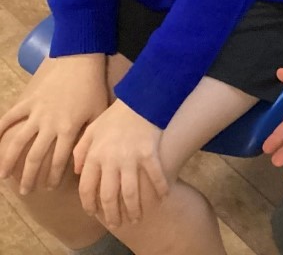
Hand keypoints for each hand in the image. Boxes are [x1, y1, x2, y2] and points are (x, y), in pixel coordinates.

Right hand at [0, 54, 107, 193]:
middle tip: (26, 191)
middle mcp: (49, 125)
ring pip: (17, 142)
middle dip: (29, 177)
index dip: (52, 177)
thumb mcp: (98, 114)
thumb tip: (79, 165)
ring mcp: (36, 113)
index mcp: (68, 130)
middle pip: (35, 157)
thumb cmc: (93, 88)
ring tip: (3, 176)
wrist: (80, 62)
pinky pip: (10, 117)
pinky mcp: (28, 102)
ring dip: (8, 161)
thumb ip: (88, 139)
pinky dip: (0, 129)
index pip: (58, 161)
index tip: (49, 188)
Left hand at [73, 99, 168, 226]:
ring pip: (130, 192)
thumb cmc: (115, 115)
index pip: (87, 188)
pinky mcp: (149, 153)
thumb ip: (80, 151)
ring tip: (137, 218)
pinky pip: (155, 176)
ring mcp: (131, 157)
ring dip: (133, 209)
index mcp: (94, 156)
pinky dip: (160, 188)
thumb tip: (77, 173)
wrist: (140, 98)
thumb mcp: (91, 130)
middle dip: (112, 214)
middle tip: (117, 224)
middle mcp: (110, 160)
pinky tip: (164, 197)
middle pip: (109, 195)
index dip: (90, 205)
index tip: (94, 213)